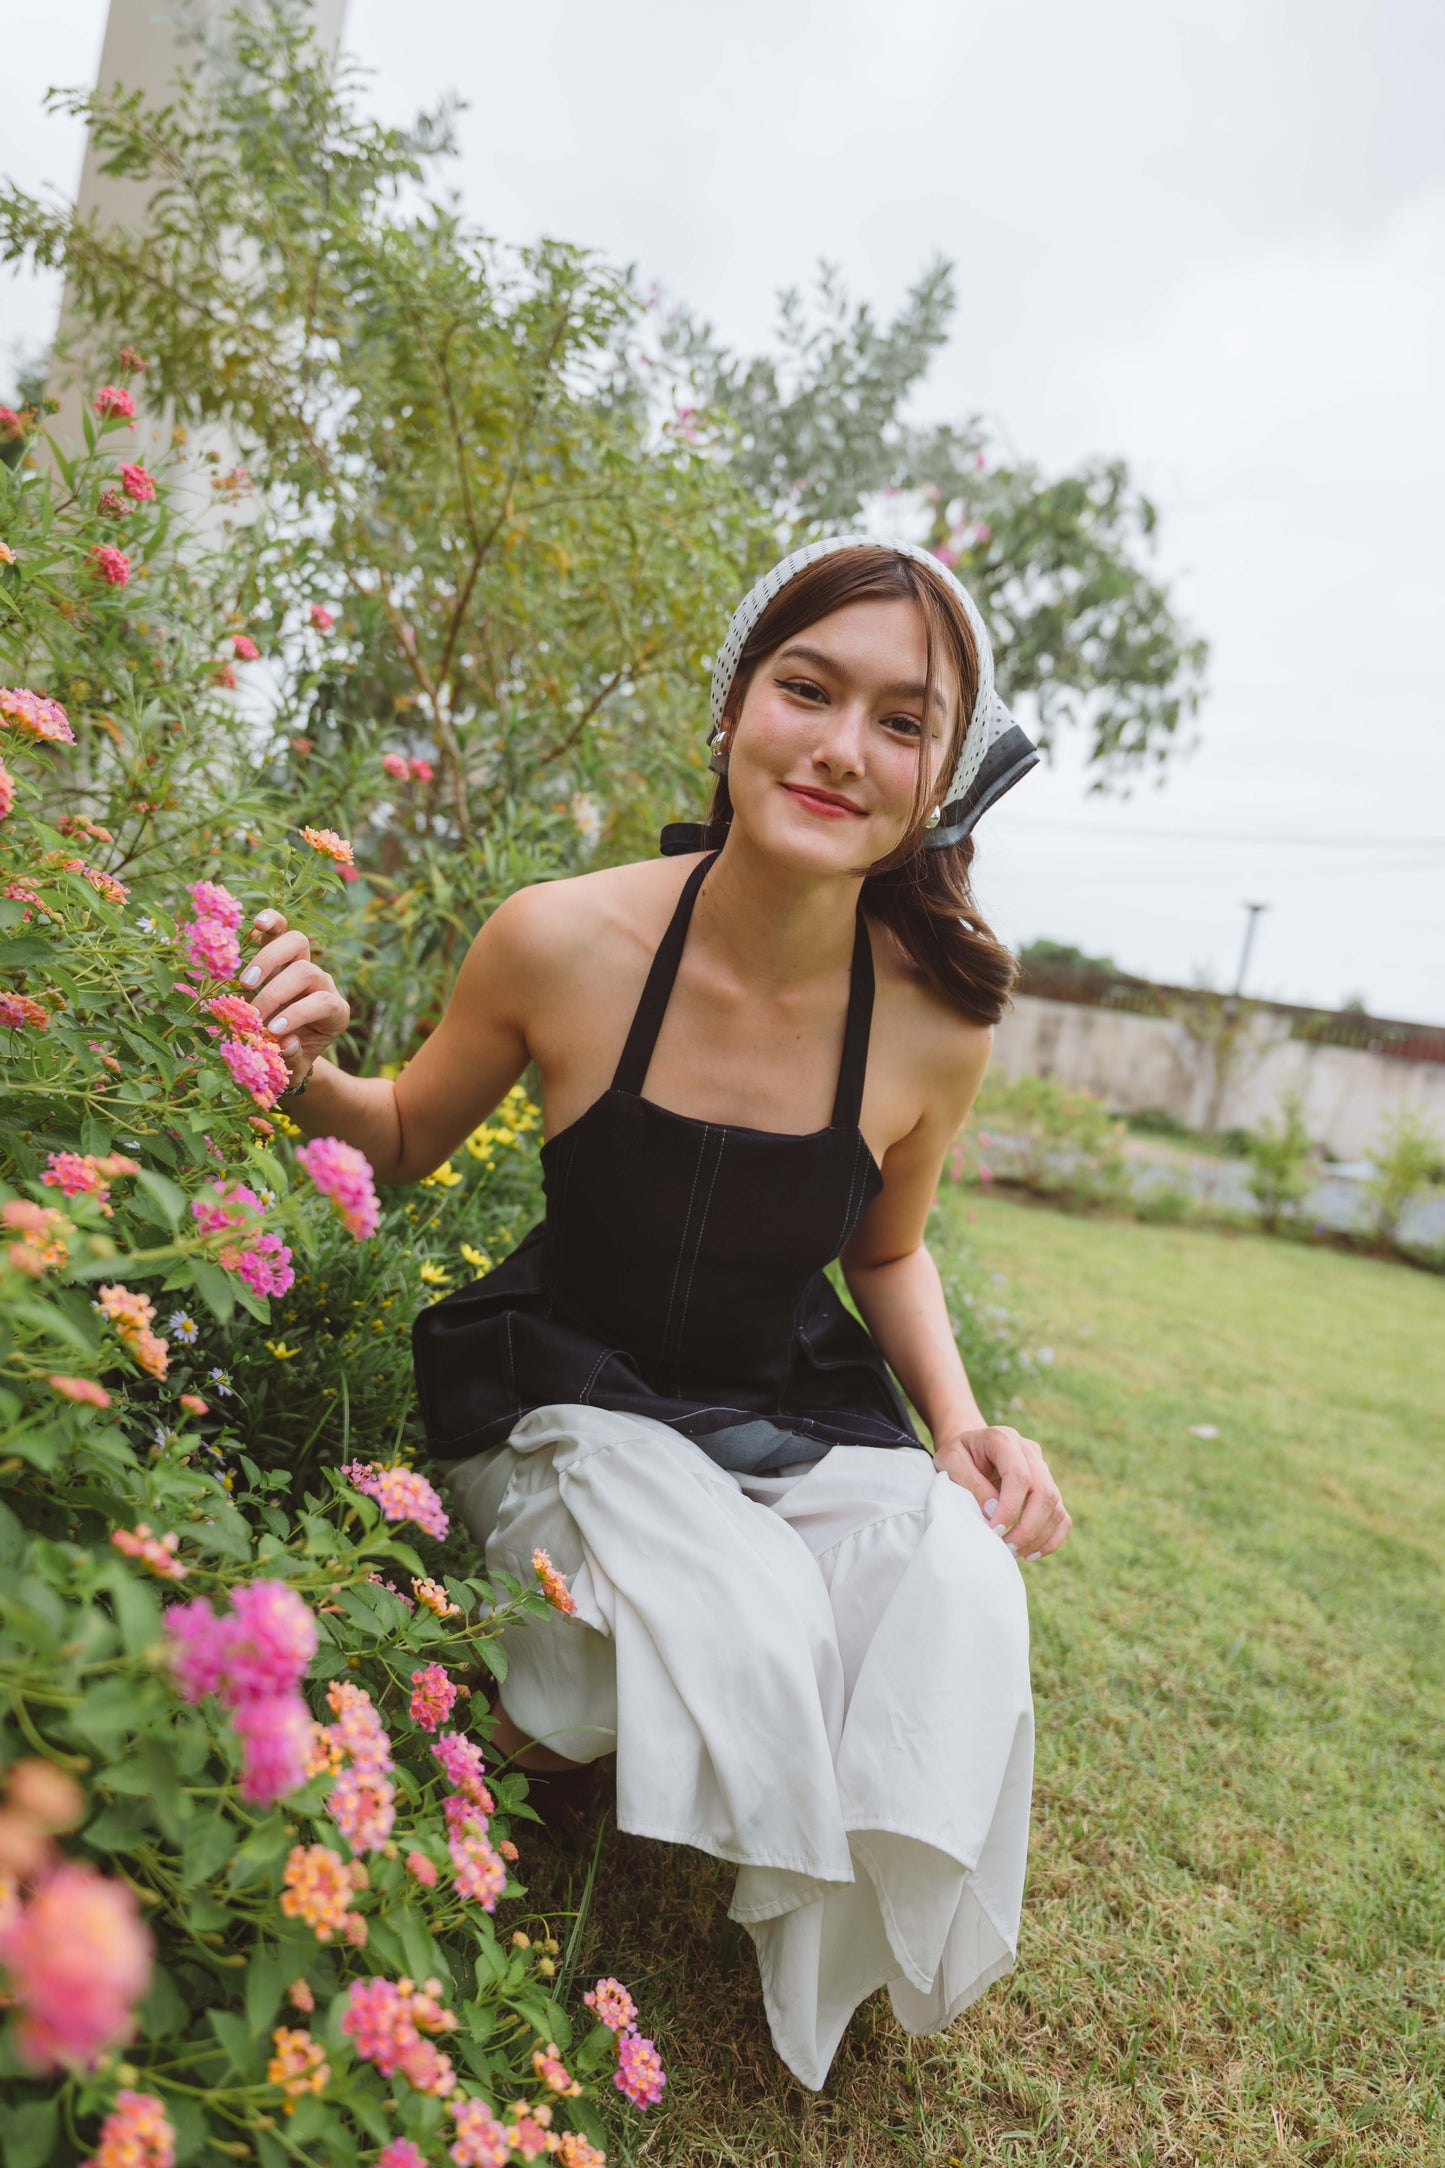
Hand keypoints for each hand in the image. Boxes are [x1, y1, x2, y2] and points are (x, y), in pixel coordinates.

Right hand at [238, 908, 349, 1084]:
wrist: (285, 1048)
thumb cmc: (292, 1058)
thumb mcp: (295, 1067)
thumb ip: (293, 1057)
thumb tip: (287, 1041)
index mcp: (336, 1013)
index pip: (323, 1003)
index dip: (298, 1014)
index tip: (272, 1031)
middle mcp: (323, 984)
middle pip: (307, 971)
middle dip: (277, 992)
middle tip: (253, 1012)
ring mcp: (304, 964)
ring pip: (296, 943)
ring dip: (268, 961)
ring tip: (245, 983)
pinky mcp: (283, 953)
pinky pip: (280, 930)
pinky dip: (270, 924)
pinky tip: (257, 925)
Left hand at [932, 1424, 1070, 1561]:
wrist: (969, 1447)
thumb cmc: (957, 1455)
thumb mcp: (950, 1462)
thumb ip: (970, 1483)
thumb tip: (994, 1512)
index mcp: (1003, 1439)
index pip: (1019, 1476)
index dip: (1010, 1507)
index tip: (994, 1530)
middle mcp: (1029, 1452)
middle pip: (1045, 1492)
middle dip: (1027, 1527)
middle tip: (1005, 1548)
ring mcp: (1043, 1469)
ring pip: (1055, 1506)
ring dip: (1038, 1536)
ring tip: (1013, 1552)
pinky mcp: (1048, 1487)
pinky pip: (1061, 1515)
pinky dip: (1051, 1538)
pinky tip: (1030, 1553)